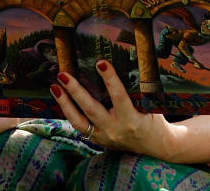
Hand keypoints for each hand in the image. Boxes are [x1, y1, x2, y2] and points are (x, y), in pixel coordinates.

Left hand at [51, 60, 171, 157]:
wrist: (155, 147)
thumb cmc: (153, 120)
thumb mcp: (150, 106)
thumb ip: (137, 92)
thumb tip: (122, 66)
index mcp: (132, 120)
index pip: (119, 97)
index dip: (110, 79)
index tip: (101, 63)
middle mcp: (115, 130)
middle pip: (91, 109)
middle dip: (76, 91)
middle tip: (63, 75)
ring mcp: (104, 137)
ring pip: (79, 121)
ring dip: (65, 103)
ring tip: (54, 87)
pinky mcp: (97, 140)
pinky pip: (79, 126)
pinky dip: (69, 112)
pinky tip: (60, 99)